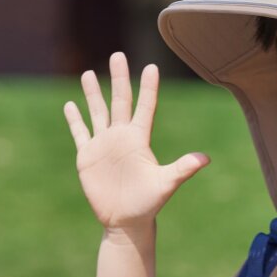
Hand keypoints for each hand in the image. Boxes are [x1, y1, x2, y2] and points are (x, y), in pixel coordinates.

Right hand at [63, 52, 209, 232]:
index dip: (148, 87)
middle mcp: (122, 137)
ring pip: (98, 112)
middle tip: (118, 55)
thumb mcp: (167, 183)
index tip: (151, 67)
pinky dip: (74, 119)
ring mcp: (104, 145)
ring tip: (87, 72)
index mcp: (140, 139)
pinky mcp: (88, 156)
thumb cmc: (149, 203)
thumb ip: (183, 168)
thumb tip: (206, 158)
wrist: (126, 220)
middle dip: (118, 78)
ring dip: (92, 94)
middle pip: (119, 101)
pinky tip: (70, 104)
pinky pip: (80, 133)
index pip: (145, 107)